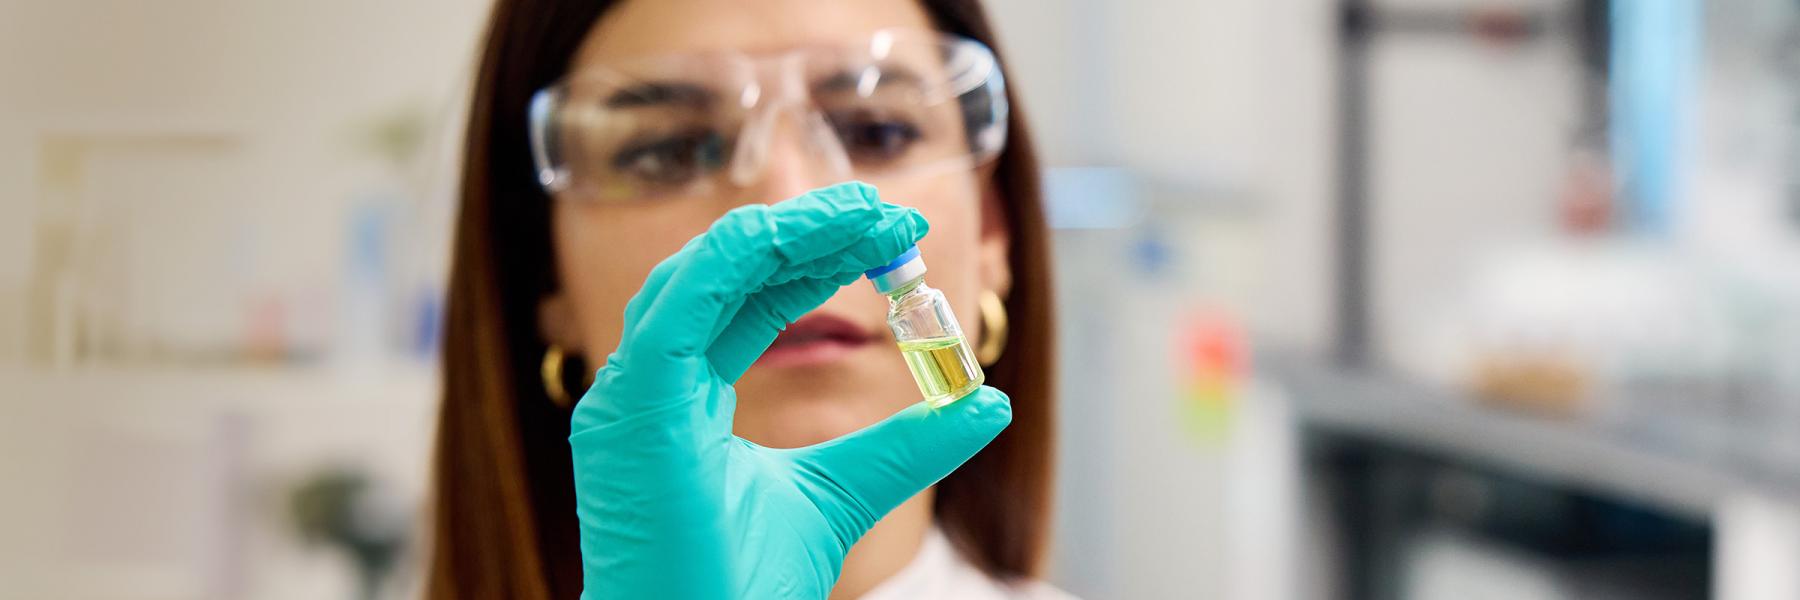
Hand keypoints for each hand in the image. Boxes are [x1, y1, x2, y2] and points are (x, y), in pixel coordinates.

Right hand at [569, 182, 1012, 598]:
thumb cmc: (736, 590)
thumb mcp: (839, 497)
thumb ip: (903, 447)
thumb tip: (987, 403)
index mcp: (678, 400)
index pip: (745, 299)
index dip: (817, 258)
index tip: (891, 236)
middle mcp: (644, 389)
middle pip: (724, 275)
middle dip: (807, 233)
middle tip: (887, 213)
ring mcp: (629, 398)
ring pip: (700, 274)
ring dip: (783, 233)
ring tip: (862, 216)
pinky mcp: (632, 412)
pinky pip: (679, 308)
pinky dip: (733, 259)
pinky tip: (794, 235)